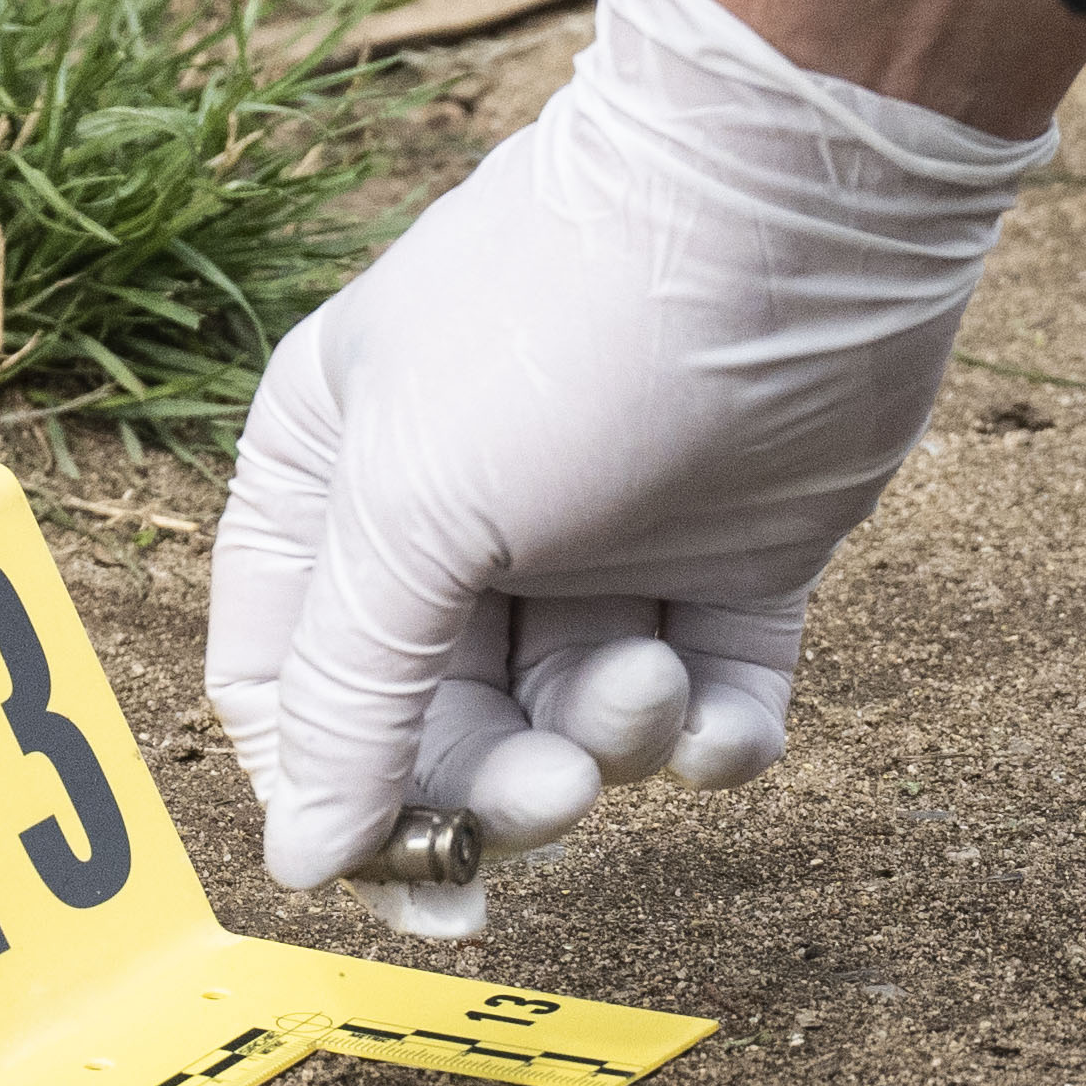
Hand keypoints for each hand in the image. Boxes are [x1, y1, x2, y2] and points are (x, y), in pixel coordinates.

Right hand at [203, 0, 1052, 933]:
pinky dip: (719, 737)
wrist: (792, 211)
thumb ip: (349, 690)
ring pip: (581, 725)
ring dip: (618, 736)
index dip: (342, 796)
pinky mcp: (729, 566)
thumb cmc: (562, 323)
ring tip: (655, 677)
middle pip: (445, 730)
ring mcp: (600, 546)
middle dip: (504, 777)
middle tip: (561, 793)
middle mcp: (458, 522)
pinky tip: (730, 719)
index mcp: (338, 481)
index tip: (418, 873)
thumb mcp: (410, 505)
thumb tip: (306, 861)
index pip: (293, 691)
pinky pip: (708, 706)